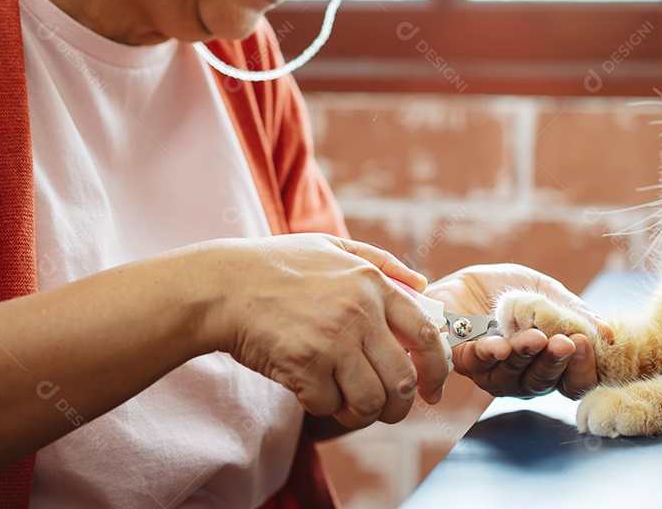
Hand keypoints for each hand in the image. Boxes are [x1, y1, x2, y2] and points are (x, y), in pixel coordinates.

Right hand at [197, 234, 448, 431]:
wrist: (224, 286)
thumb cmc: (279, 267)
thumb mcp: (334, 248)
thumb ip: (382, 262)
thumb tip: (422, 285)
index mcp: (373, 284)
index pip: (426, 335)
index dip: (438, 370)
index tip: (434, 390)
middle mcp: (360, 312)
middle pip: (403, 379)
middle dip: (401, 405)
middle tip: (390, 411)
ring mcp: (332, 340)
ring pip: (370, 401)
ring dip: (362, 413)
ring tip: (347, 403)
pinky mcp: (303, 365)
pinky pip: (328, 405)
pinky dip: (322, 406)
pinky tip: (310, 389)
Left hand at [425, 263, 612, 398]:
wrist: (466, 278)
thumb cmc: (509, 290)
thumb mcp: (549, 294)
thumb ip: (575, 314)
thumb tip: (609, 335)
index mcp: (547, 364)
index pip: (571, 381)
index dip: (580, 369)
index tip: (584, 344)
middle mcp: (522, 377)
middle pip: (542, 384)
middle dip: (554, 363)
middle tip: (565, 343)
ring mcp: (492, 373)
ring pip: (511, 377)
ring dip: (525, 357)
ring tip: (536, 338)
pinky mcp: (463, 361)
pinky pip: (478, 363)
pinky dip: (490, 354)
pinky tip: (500, 345)